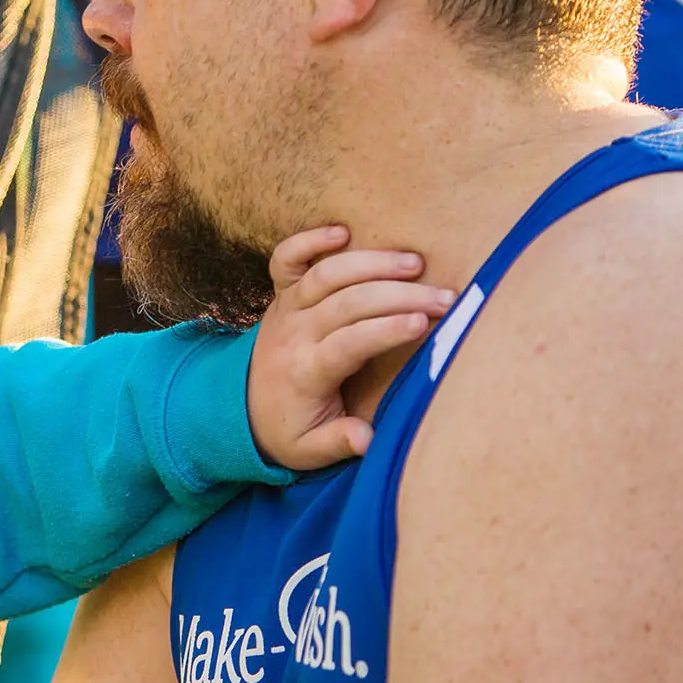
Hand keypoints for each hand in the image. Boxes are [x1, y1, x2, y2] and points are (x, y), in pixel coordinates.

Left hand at [246, 226, 454, 468]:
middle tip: (443, 296)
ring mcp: (286, 309)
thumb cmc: (287, 429)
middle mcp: (294, 333)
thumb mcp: (309, 451)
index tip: (425, 323)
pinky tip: (343, 231)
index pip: (348, 343)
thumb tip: (367, 438)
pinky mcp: (280, 294)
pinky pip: (286, 259)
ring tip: (414, 262)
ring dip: (371, 263)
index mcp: (305, 372)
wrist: (238, 409)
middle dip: (398, 296)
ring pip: (326, 274)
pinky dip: (309, 240)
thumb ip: (339, 442)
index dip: (386, 330)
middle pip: (347, 303)